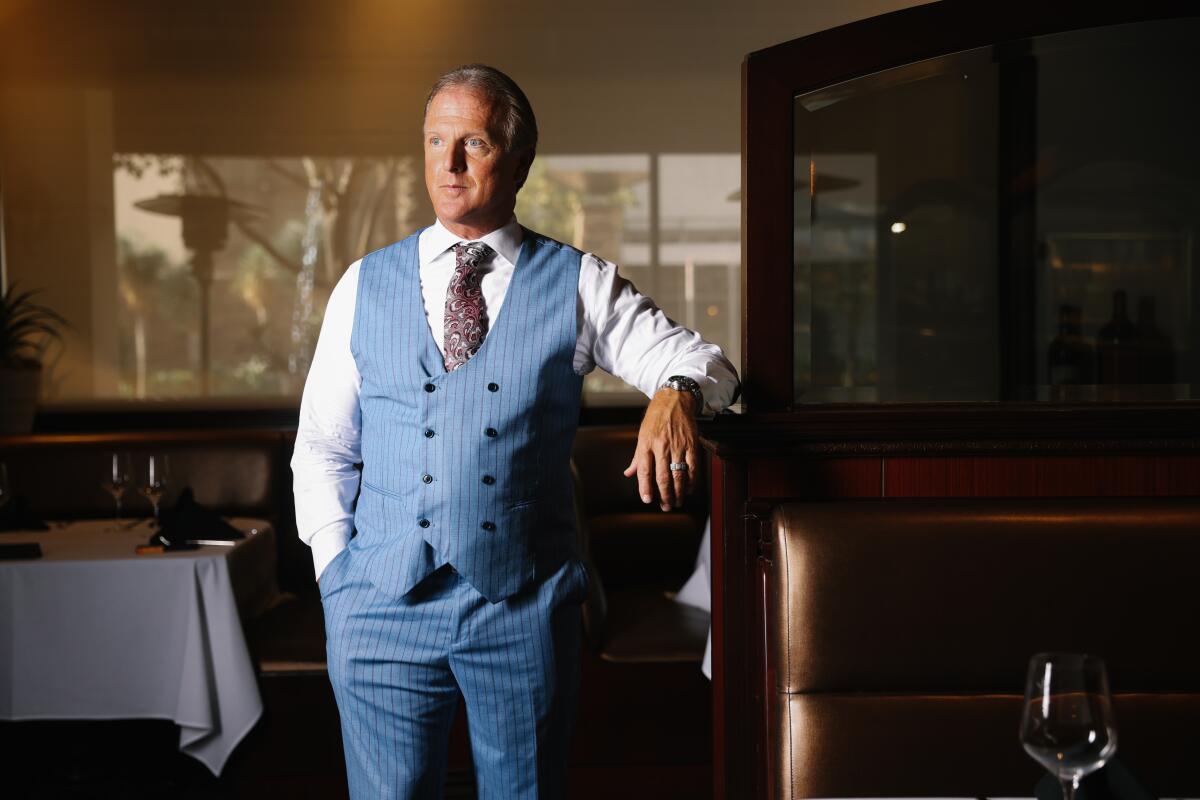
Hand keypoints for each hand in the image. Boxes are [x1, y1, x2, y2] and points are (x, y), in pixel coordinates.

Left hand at [623, 388, 699, 510]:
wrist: (674, 400)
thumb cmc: (656, 418)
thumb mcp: (642, 435)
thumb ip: (637, 457)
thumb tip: (629, 473)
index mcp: (646, 444)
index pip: (644, 471)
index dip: (645, 488)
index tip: (647, 500)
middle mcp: (661, 446)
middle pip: (663, 477)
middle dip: (664, 495)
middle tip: (666, 506)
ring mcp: (678, 445)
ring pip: (678, 475)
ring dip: (678, 492)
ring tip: (677, 502)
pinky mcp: (691, 444)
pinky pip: (693, 467)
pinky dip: (691, 481)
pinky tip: (689, 488)